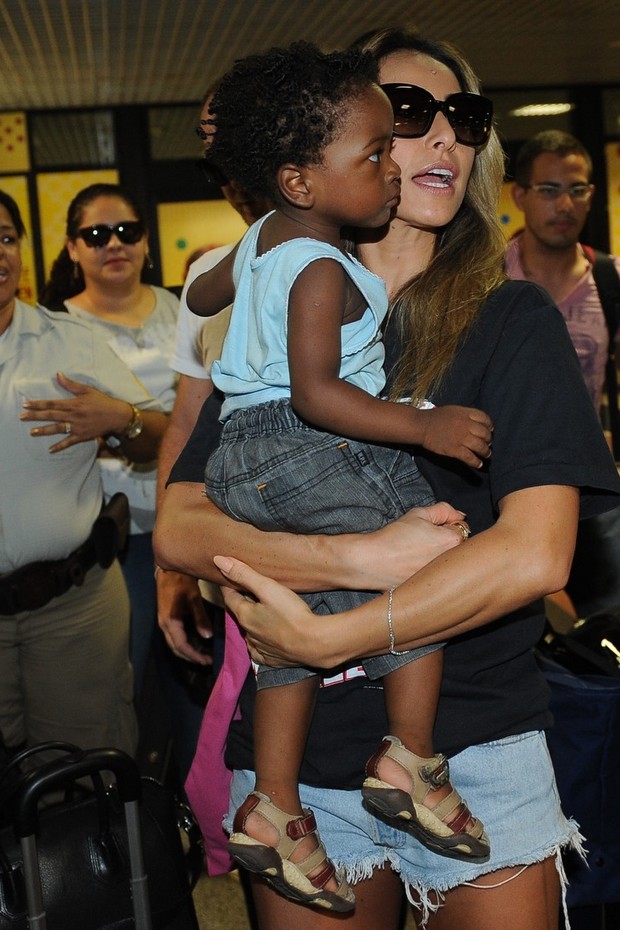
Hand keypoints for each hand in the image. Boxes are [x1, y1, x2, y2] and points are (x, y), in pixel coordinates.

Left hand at [20, 372, 132, 451]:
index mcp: (73, 404)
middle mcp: (73, 415)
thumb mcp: (87, 390)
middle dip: (35, 416)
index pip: (52, 404)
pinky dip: (60, 446)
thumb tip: (58, 374)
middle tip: (22, 417)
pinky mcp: (82, 435)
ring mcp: (77, 427)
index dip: (38, 404)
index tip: (26, 404)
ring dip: (44, 430)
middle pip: (51, 416)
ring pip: (57, 428)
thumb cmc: (102, 401)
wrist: (117, 416)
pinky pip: (69, 442)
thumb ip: (71, 384)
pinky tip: (50, 450)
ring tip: (32, 432)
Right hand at [156, 567, 213, 663]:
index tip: (208, 661)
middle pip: (176, 648)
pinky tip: (194, 641)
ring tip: (202, 654)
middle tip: (206, 661)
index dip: (194, 656)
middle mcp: (164, 625)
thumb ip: (200, 618)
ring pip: (174, 643)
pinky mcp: (166, 617)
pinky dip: (183, 642)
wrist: (168, 568)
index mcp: (170, 622)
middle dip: (190, 657)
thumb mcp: (193, 598)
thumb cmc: (181, 582)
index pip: (181, 646)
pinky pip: (174, 636)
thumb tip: (207, 636)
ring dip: (187, 651)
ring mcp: (163, 621)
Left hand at [215, 556, 316, 667]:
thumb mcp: (267, 588)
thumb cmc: (292, 613)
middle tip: (246, 590)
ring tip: (259, 611)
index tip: (228, 576)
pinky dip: (260, 642)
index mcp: (245, 615)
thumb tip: (218, 561)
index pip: (229, 597)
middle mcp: (248, 633)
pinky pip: (260, 650)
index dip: (228, 585)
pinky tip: (266, 637)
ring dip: (252, 621)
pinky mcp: (272, 659)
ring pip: (250, 631)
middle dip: (241, 601)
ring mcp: (260, 648)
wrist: (314, 643)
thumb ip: (244, 574)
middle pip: (240, 613)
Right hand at [345, 501, 468, 590]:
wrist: (371, 562)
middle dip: (446, 543)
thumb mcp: (419, 513)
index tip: (429, 528)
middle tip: (423, 543)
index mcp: (453, 541)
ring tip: (416, 556)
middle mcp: (452, 562)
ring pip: (448, 563)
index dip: (445, 524)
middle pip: (459, 548)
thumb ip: (444, 510)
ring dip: (439, 559)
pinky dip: (430, 574)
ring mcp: (443, 579)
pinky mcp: (432, 591)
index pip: (462, 527)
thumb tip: (459, 515)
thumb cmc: (393, 538)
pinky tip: (413, 570)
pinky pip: (438, 579)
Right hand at [419, 405, 492, 468]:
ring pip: (480, 446)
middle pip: (485, 434)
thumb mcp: (454, 410)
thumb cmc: (436, 417)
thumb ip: (467, 416)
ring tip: (486, 455)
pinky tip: (478, 464)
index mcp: (466, 413)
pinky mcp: (454, 450)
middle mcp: (466, 425)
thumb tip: (479, 425)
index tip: (489, 431)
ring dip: (486, 452)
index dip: (490, 426)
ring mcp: (461, 438)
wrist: (422, 426)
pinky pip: (470, 457)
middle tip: (488, 445)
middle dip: (488, 441)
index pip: (485, 419)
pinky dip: (476, 462)